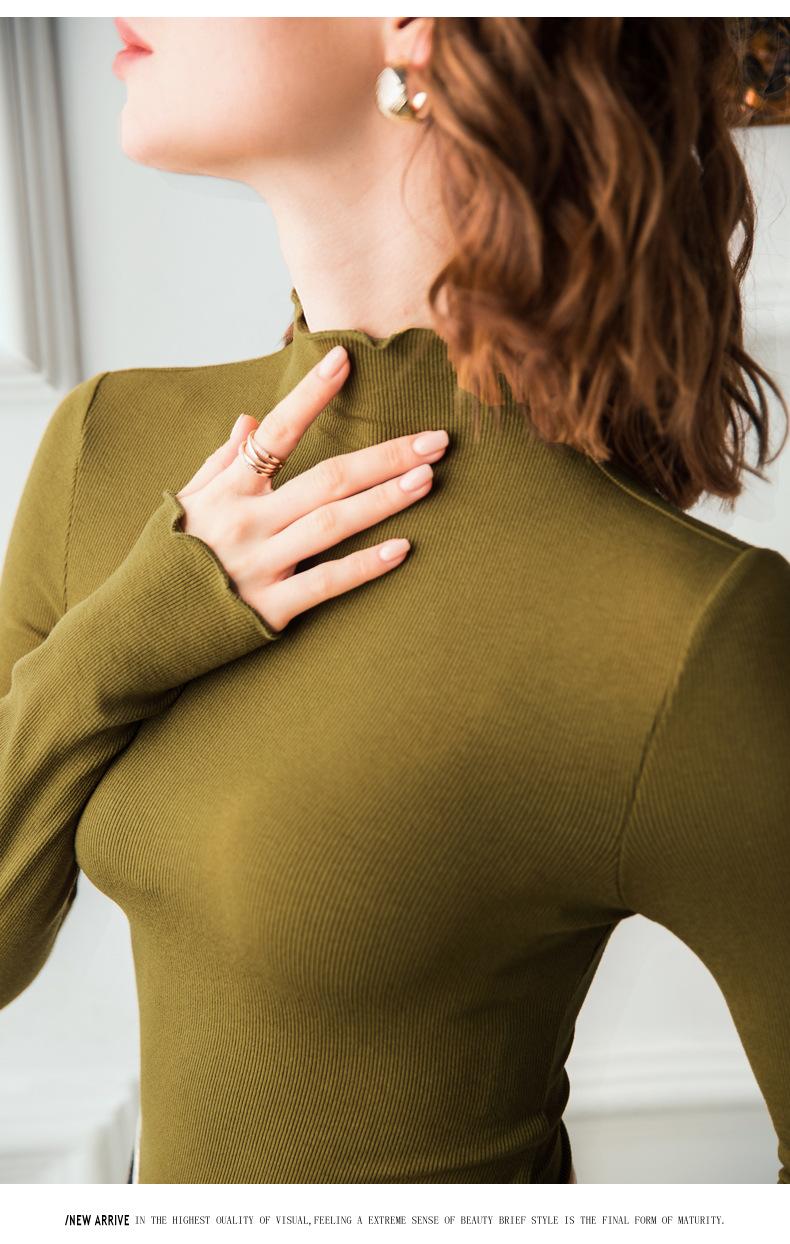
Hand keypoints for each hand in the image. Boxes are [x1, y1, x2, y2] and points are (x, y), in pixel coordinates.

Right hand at [175, 345, 448, 631]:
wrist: (136, 631)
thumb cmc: (164, 561)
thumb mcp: (185, 504)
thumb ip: (222, 462)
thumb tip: (250, 420)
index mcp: (227, 490)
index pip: (275, 432)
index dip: (310, 395)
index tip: (345, 362)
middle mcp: (246, 522)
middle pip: (327, 479)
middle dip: (385, 456)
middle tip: (436, 441)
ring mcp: (260, 565)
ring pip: (333, 524)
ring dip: (385, 500)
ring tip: (428, 479)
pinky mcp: (269, 609)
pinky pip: (326, 583)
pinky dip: (364, 566)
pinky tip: (401, 549)